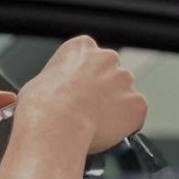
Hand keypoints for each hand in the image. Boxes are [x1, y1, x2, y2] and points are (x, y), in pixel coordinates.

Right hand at [18, 36, 147, 152]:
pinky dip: (124, 125)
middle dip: (103, 91)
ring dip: (114, 108)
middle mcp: (107, 58)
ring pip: (124, 95)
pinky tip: (104, 131)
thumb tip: (62, 91)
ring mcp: (125, 80)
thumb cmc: (42, 105)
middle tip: (86, 109)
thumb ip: (61, 78)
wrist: (55, 125)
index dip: (84, 76)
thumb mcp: (40, 80)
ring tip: (92, 123)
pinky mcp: (138, 104)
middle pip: (111, 74)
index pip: (90, 56)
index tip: (78, 89)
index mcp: (81, 47)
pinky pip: (134, 116)